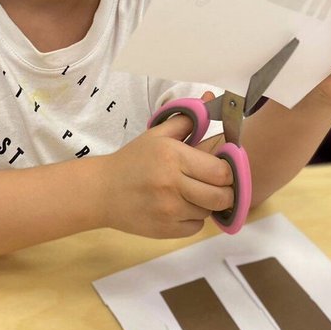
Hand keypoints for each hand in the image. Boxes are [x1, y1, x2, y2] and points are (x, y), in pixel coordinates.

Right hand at [100, 114, 232, 238]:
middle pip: (222, 196)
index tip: (220, 168)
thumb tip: (211, 98)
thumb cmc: (133, 160)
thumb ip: (188, 119)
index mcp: (173, 157)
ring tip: (191, 193)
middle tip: (214, 184)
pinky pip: (196, 227)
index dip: (227, 171)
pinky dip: (193, 218)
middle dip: (224, 191)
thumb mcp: (157, 135)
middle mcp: (173, 185)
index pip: (222, 172)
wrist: (102, 191)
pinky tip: (179, 207)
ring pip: (210, 212)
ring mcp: (170, 211)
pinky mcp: (166, 231)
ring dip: (206, 204)